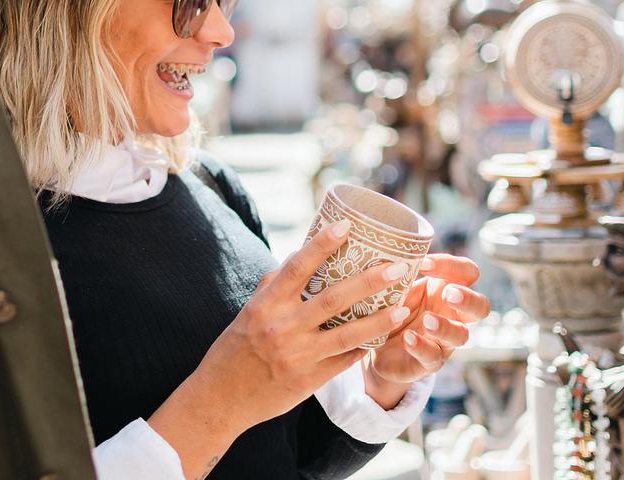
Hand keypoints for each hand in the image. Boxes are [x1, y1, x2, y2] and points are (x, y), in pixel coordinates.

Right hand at [149, 219, 411, 477]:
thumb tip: (297, 256)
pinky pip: (344, 360)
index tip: (347, 225)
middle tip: (398, 267)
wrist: (220, 397)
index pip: (297, 266)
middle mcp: (282, 327)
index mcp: (265, 305)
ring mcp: (298, 355)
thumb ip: (273, 286)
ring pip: (348, 334)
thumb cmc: (234, 349)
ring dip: (379, 319)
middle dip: (370, 281)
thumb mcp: (248, 312)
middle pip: (333, 298)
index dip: (322, 244)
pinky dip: (365, 347)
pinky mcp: (309, 380)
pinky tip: (384, 336)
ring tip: (403, 306)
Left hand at [364, 253, 490, 405]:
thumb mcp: (395, 285)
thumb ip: (398, 269)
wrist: (374, 347)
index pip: (468, 272)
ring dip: (446, 326)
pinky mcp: (428, 362)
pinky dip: (422, 347)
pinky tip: (408, 339)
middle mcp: (452, 314)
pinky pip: (433, 357)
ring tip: (427, 320)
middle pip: (481, 306)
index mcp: (446, 290)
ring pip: (462, 336)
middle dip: (468, 298)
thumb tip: (385, 244)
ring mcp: (444, 340)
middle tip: (448, 293)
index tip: (422, 263)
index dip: (452, 265)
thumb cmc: (391, 307)